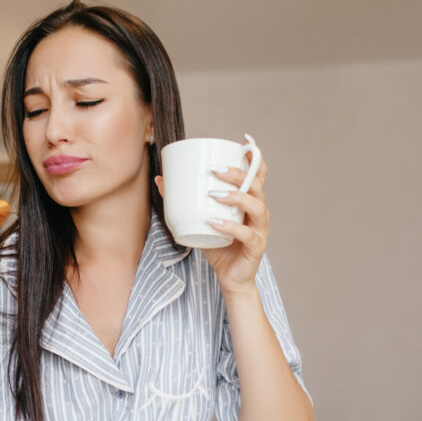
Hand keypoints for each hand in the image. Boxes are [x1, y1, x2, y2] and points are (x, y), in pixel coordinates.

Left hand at [155, 144, 269, 297]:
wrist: (230, 278)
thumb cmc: (218, 246)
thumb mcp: (200, 220)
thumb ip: (184, 201)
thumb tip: (161, 180)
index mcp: (249, 201)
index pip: (258, 175)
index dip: (254, 157)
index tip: (244, 142)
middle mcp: (259, 211)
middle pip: (255, 185)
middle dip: (237, 174)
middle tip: (214, 169)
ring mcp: (260, 229)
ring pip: (256, 206)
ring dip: (236, 197)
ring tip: (214, 194)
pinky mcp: (257, 247)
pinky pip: (247, 234)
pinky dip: (230, 227)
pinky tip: (215, 222)